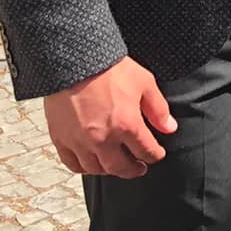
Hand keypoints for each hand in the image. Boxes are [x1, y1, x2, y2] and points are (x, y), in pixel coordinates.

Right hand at [43, 57, 175, 178]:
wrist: (75, 60)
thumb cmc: (109, 69)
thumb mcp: (144, 83)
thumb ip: (158, 109)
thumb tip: (169, 128)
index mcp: (126, 125)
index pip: (146, 151)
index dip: (155, 155)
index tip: (156, 155)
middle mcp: (102, 138)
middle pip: (120, 167)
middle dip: (134, 170)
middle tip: (139, 168)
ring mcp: (79, 141)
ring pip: (96, 169)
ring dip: (109, 170)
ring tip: (116, 165)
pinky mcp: (61, 138)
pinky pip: (72, 164)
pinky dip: (84, 167)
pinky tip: (91, 163)